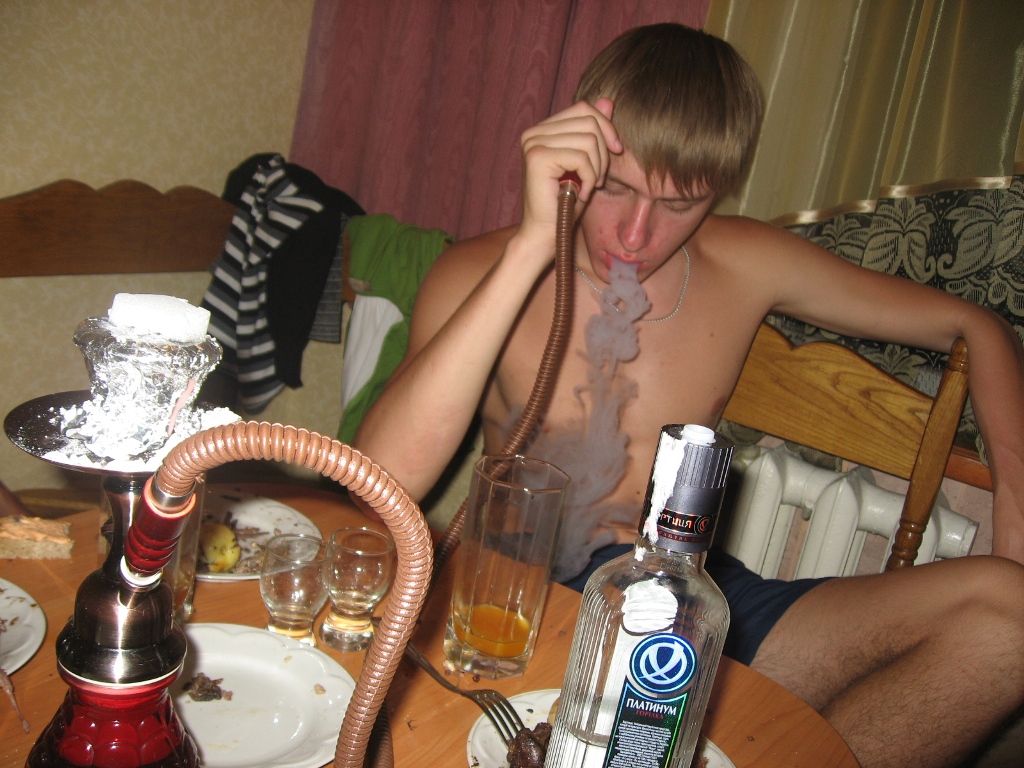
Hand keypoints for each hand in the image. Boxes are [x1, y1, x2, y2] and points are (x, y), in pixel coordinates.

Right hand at [513, 98, 621, 266]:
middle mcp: (534, 132)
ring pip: (588, 139)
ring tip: (587, 187)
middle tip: (598, 179)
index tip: (616, 152)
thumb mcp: (588, 162)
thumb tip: (608, 99)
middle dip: (603, 153)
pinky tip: (580, 193)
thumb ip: (595, 132)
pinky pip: (581, 157)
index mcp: (544, 129)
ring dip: (596, 168)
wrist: (546, 233)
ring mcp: (533, 142)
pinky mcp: (537, 157)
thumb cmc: (567, 202)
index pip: (584, 108)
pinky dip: (589, 178)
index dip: (606, 127)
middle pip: (589, 121)